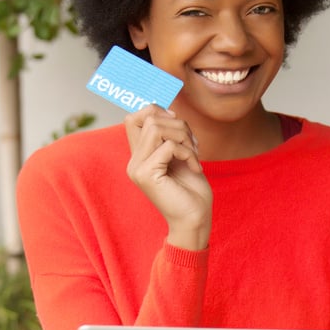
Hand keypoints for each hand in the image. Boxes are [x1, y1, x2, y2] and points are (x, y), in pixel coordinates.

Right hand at [125, 105, 211, 249]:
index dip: (156, 111)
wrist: (196, 220)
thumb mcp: (181, 155)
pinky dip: (187, 152)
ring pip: (156, 127)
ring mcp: (137, 168)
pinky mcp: (146, 174)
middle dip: (178, 125)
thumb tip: (168, 110)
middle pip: (149, 117)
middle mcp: (134, 161)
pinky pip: (169, 145)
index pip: (133, 117)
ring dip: (184, 137)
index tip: (178, 125)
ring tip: (194, 155)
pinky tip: (195, 167)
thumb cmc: (192, 190)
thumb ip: (170, 135)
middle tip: (193, 145)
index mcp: (139, 156)